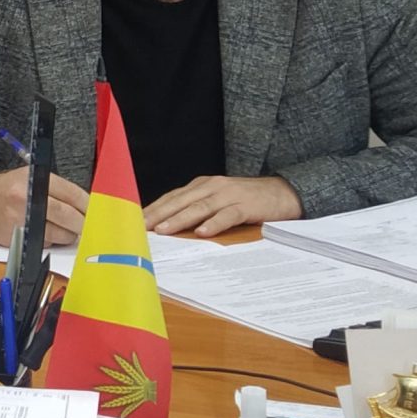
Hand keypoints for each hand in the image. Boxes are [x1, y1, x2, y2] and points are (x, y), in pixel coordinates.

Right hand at [0, 167, 89, 243]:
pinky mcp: (18, 237)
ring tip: (59, 227)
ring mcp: (23, 220)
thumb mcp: (30, 177)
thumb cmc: (8, 189)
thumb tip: (85, 207)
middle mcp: (29, 199)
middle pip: (69, 217)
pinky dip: (49, 240)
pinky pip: (44, 243)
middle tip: (86, 227)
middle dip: (82, 224)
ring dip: (66, 235)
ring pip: (60, 234)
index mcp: (35, 180)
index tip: (96, 213)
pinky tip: (41, 232)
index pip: (73, 195)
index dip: (88, 206)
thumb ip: (56, 189)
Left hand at [144, 175, 301, 237]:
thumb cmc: (245, 200)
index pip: (171, 197)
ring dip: (180, 219)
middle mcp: (212, 187)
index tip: (133, 221)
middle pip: (180, 201)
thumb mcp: (216, 201)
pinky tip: (203, 232)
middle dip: (158, 214)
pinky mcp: (246, 206)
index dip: (152, 209)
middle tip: (139, 227)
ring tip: (163, 230)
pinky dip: (214, 223)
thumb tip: (167, 226)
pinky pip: (228, 215)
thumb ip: (195, 209)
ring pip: (199, 207)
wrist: (283, 192)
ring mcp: (229, 195)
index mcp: (201, 185)